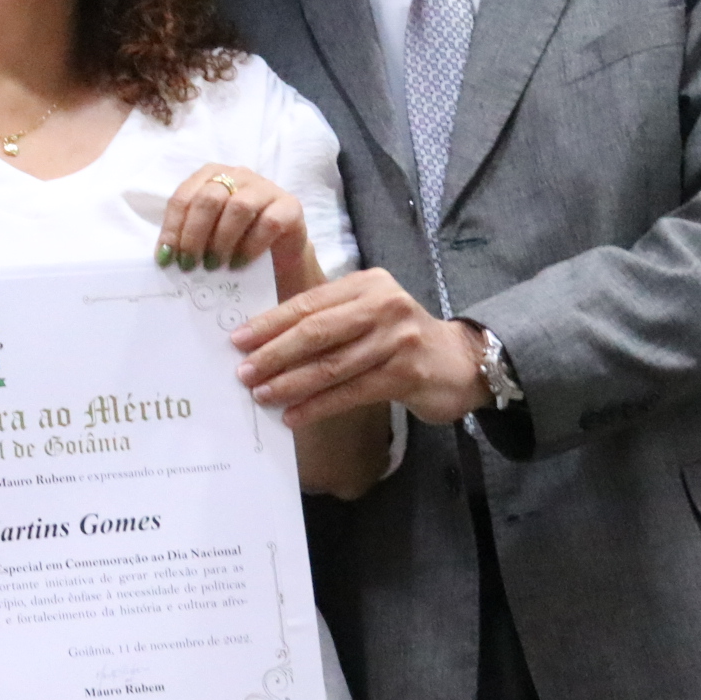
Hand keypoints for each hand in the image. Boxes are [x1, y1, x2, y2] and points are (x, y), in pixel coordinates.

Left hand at [156, 164, 315, 291]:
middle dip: (194, 236)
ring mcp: (265, 187)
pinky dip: (250, 246)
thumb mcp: (206, 234)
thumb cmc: (235, 240)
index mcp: (210, 175)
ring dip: (222, 241)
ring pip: (238, 207)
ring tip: (215, 265)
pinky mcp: (289, 206)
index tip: (167, 259)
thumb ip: (187, 237)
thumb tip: (166, 258)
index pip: (183, 197)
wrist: (277, 251)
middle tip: (190, 265)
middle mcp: (237, 175)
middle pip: (208, 199)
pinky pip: (269, 222)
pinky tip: (239, 263)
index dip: (172, 229)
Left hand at [229, 269, 489, 427]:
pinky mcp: (407, 373)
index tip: (237, 340)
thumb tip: (263, 341)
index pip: (308, 303)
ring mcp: (398, 339)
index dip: (269, 323)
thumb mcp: (367, 314)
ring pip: (332, 365)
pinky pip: (352, 392)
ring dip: (291, 384)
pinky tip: (295, 415)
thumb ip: (327, 318)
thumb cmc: (400, 339)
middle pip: (317, 331)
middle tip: (244, 372)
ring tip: (262, 396)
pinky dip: (318, 405)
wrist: (462, 362)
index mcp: (366, 284)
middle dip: (274, 353)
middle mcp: (384, 305)